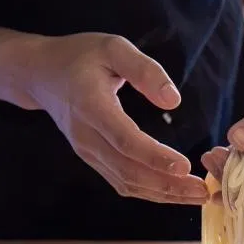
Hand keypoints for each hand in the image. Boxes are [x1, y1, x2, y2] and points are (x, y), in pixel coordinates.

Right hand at [25, 32, 208, 204]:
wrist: (41, 75)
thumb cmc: (81, 56)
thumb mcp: (113, 47)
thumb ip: (144, 70)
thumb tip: (173, 101)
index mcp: (91, 105)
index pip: (124, 139)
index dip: (154, 156)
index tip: (185, 167)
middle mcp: (86, 135)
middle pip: (128, 169)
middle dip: (167, 185)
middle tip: (202, 191)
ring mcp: (87, 151)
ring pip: (126, 182)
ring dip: (162, 193)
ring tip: (196, 196)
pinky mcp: (93, 159)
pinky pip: (121, 181)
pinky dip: (150, 191)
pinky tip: (175, 192)